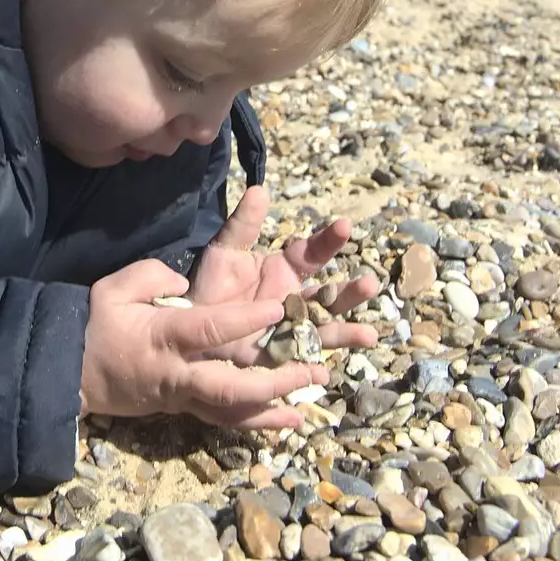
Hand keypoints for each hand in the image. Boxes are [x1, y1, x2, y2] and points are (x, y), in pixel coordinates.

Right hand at [81, 260, 326, 430]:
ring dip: (272, 410)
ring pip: (231, 412)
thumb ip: (150, 275)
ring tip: (307, 406)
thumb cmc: (94, 325)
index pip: (209, 329)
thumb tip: (182, 280)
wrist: (71, 373)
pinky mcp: (183, 408)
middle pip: (229, 387)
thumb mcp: (113, 288)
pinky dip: (257, 423)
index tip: (279, 310)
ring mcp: (182, 396)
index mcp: (163, 336)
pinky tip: (287, 422)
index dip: (245, 321)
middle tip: (310, 370)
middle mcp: (178, 373)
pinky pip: (224, 419)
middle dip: (272, 383)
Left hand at [188, 185, 380, 365]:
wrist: (189, 325)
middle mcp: (295, 299)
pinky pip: (300, 360)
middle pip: (329, 295)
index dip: (328, 240)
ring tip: (370, 335)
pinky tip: (328, 371)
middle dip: (350, 292)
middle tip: (369, 283)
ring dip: (346, 331)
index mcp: (285, 269)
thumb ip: (244, 224)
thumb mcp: (225, 252)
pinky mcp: (279, 355)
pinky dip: (315, 366)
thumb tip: (260, 189)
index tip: (344, 226)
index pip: (313, 253)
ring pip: (324, 329)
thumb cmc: (210, 286)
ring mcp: (290, 328)